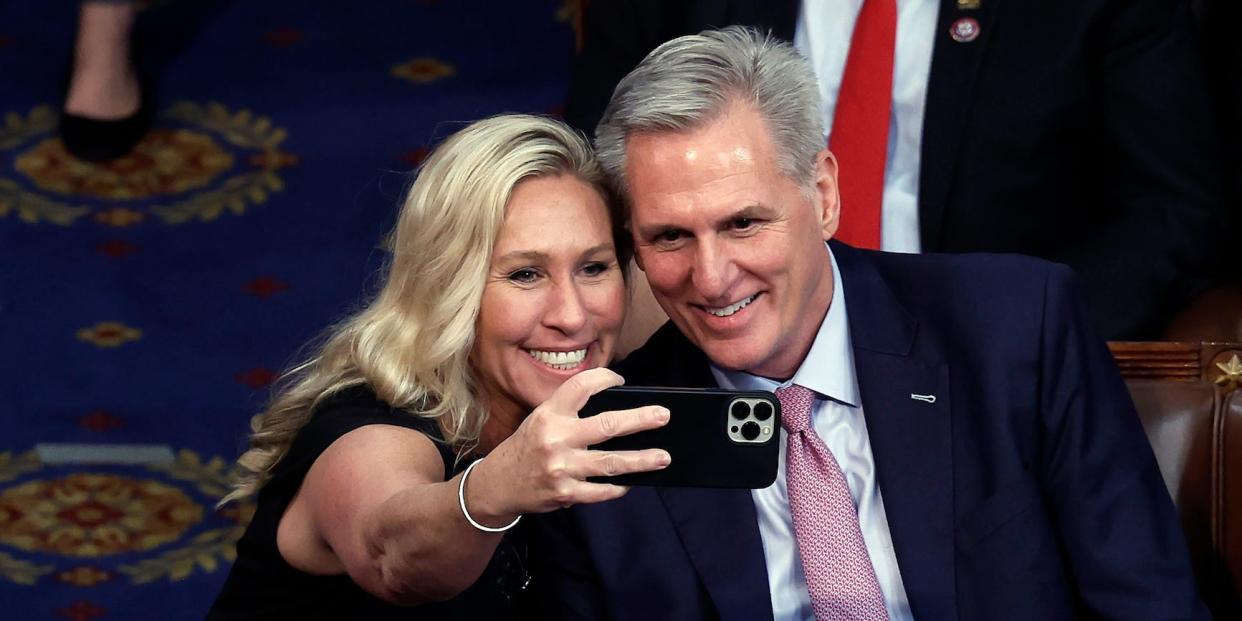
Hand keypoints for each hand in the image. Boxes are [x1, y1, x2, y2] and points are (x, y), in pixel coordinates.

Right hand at [467, 368, 670, 518]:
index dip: (605, 378)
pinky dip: (618, 487)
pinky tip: (632, 482)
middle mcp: (555, 438)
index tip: (622, 380)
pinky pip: (601, 490)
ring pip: (610, 463)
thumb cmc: (527, 447)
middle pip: (606, 426)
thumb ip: (571, 413)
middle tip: (663, 416)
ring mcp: (561, 467)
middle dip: (640, 420)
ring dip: (641, 460)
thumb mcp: (540, 420)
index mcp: (549, 413)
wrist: (498, 484)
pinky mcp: (565, 493)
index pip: (581, 386)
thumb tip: (617, 410)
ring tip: (662, 457)